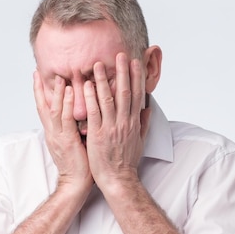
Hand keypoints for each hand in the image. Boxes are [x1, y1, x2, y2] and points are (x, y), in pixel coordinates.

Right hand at [33, 72, 93, 192]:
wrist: (75, 183)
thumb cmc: (78, 165)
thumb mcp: (72, 142)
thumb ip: (72, 128)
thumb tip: (77, 115)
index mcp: (53, 133)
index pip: (43, 109)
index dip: (39, 93)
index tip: (36, 78)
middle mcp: (52, 133)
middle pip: (41, 107)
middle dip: (39, 89)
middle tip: (37, 72)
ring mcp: (58, 137)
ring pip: (53, 110)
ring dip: (56, 92)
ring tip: (58, 76)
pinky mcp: (67, 141)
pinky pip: (65, 119)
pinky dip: (66, 104)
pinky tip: (70, 91)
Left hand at [83, 53, 151, 193]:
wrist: (118, 179)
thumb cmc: (127, 162)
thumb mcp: (140, 141)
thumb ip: (144, 123)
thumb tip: (148, 109)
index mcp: (134, 122)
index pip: (136, 95)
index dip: (136, 77)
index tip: (135, 62)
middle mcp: (124, 122)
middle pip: (124, 92)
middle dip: (122, 72)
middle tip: (119, 54)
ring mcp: (111, 128)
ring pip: (107, 99)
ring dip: (103, 80)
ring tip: (97, 64)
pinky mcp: (98, 135)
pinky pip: (94, 113)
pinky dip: (90, 98)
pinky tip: (86, 85)